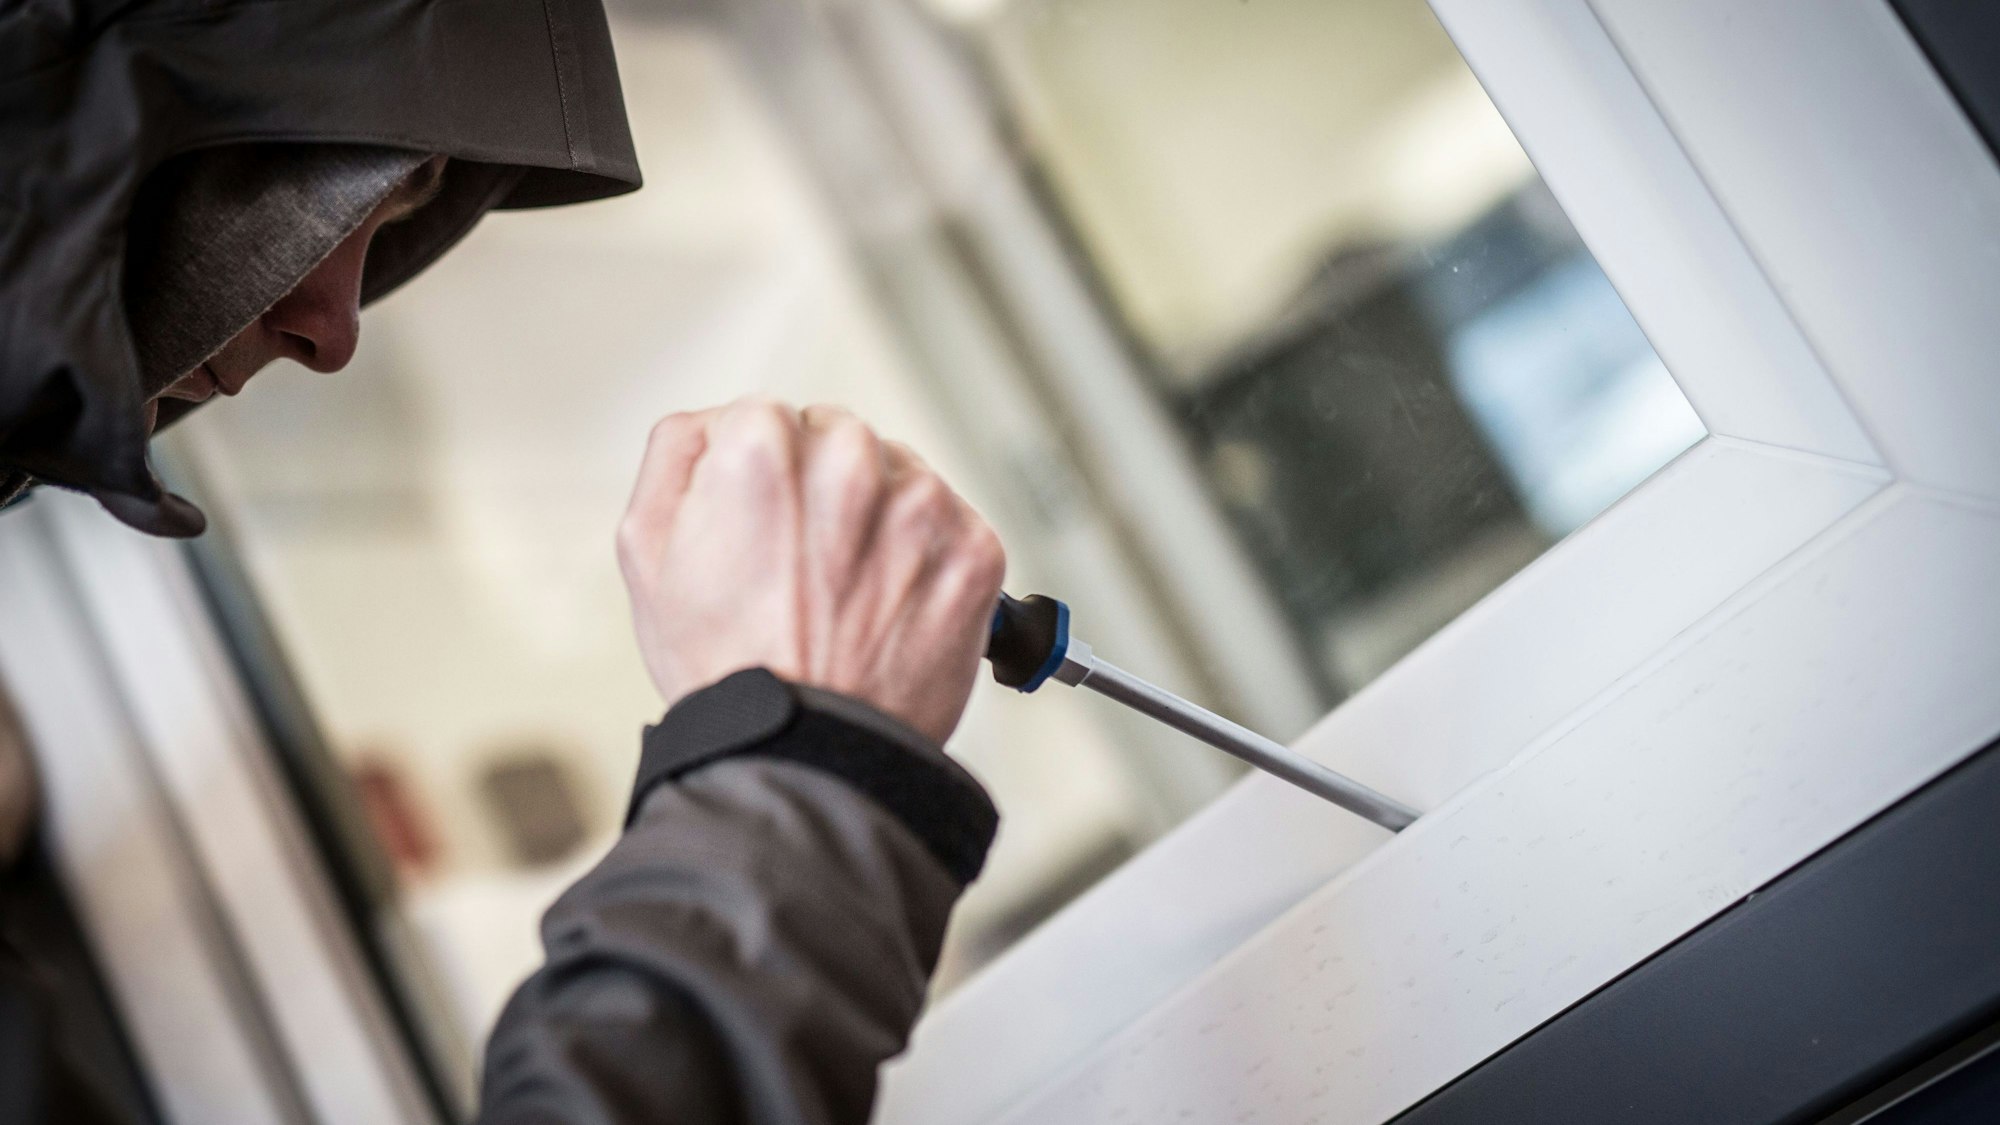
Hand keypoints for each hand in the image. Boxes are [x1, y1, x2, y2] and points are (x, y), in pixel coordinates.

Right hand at [617, 398, 1006, 744]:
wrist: (807, 756)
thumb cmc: (728, 667)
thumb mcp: (647, 550)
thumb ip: (676, 454)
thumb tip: (714, 423)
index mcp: (763, 447)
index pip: (771, 418)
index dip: (761, 477)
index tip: (764, 528)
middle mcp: (850, 461)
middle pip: (839, 439)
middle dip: (823, 489)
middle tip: (805, 568)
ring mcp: (920, 505)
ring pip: (899, 477)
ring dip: (880, 519)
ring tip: (848, 594)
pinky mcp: (974, 550)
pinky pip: (952, 525)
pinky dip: (929, 559)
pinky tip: (890, 606)